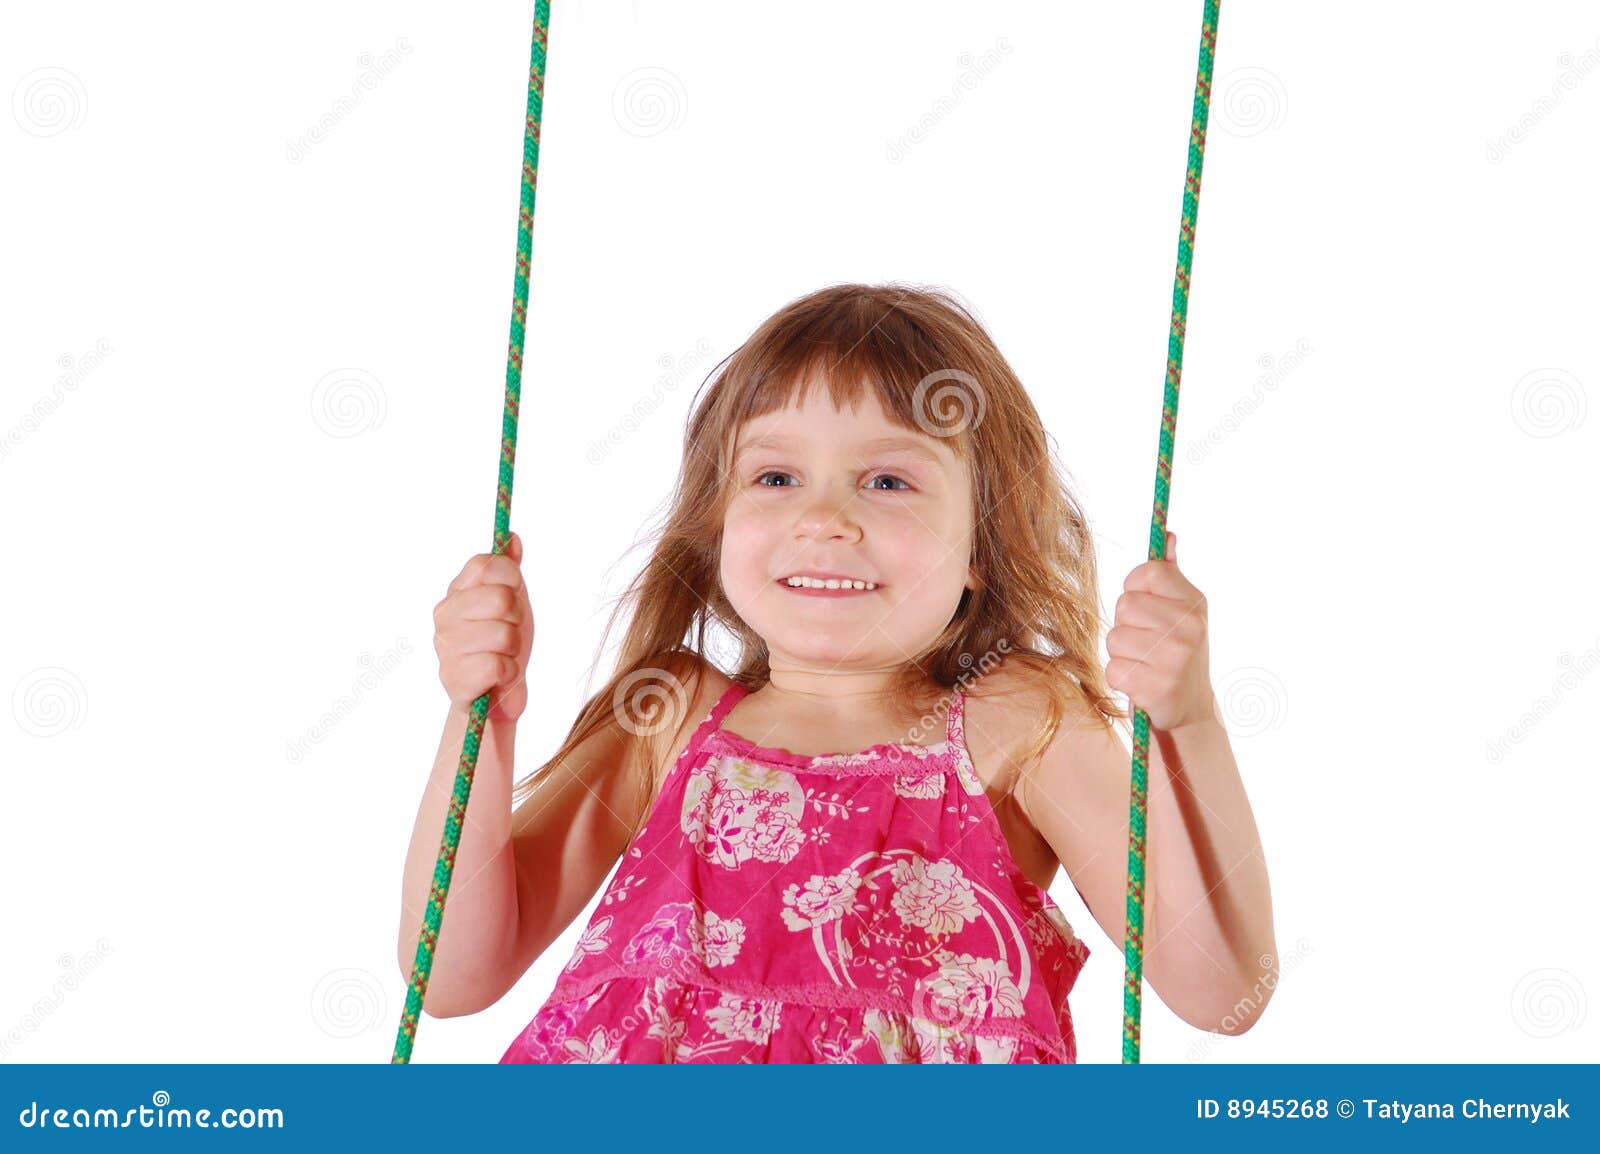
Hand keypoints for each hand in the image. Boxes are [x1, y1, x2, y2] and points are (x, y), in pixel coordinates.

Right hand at [433, 532, 533, 722]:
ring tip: (503, 657)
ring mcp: (444, 647)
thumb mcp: (512, 601)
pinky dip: (509, 674)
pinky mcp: (453, 680)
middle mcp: (444, 614)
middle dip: (518, 620)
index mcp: (457, 590)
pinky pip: (498, 666)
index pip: (490, 564)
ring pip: (504, 635)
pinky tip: (499, 678)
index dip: (513, 582)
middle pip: (502, 599)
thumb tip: (513, 538)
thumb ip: (509, 569)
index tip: (513, 599)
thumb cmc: (503, 644)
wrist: (495, 694)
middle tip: (509, 633)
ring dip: (514, 650)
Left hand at [1105, 530, 1215, 731]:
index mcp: (1194, 601)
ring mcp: (1175, 657)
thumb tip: (1167, 534)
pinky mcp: (1157, 686)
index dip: (1135, 590)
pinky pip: (1113, 669)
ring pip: (1114, 638)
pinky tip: (1142, 684)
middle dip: (1126, 626)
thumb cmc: (1176, 654)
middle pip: (1124, 606)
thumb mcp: (1182, 612)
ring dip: (1122, 654)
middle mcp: (1189, 626)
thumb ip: (1170, 575)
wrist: (1191, 710)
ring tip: (1145, 664)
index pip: (1145, 573)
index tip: (1147, 609)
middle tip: (1148, 644)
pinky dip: (1121, 679)